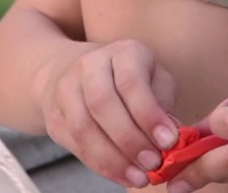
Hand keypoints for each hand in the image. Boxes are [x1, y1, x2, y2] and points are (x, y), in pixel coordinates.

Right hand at [35, 38, 181, 187]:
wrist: (74, 71)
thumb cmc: (129, 78)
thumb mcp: (155, 79)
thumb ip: (164, 104)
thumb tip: (172, 137)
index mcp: (122, 52)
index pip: (131, 81)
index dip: (148, 114)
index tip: (168, 142)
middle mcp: (89, 64)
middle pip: (103, 103)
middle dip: (130, 140)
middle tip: (153, 164)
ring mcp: (66, 89)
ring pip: (84, 127)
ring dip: (113, 158)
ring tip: (138, 177)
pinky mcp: (55, 116)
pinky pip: (75, 144)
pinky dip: (100, 165)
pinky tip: (120, 175)